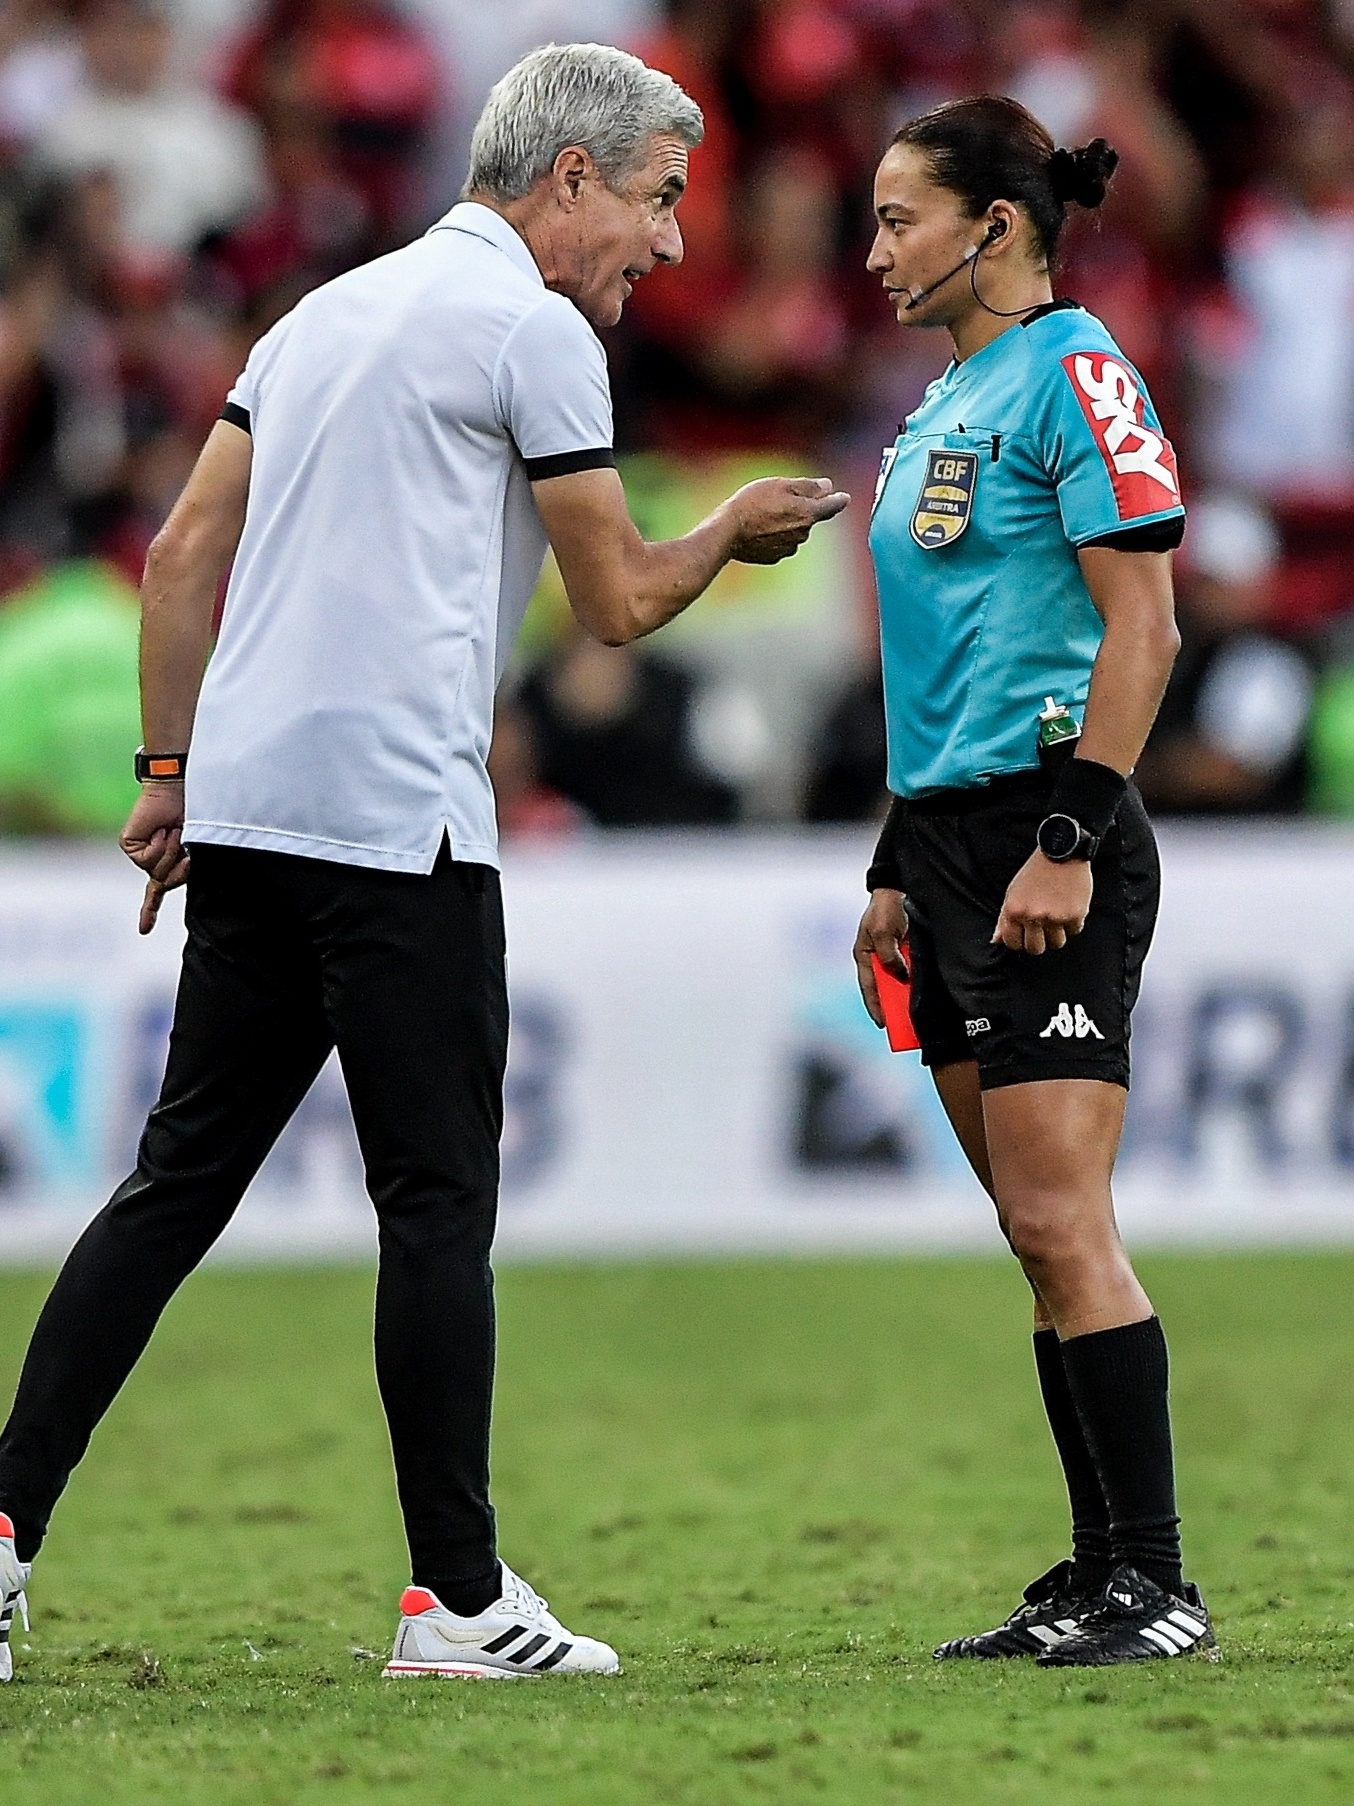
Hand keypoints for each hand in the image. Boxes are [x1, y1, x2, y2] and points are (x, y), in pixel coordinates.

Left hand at [120, 781, 188, 934]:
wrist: (178, 787)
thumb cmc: (193, 812)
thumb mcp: (197, 846)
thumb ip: (186, 869)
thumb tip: (168, 880)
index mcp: (166, 860)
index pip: (156, 890)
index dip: (150, 910)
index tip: (143, 930)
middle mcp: (150, 859)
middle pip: (167, 882)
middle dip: (181, 865)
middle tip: (182, 837)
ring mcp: (139, 852)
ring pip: (158, 871)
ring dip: (172, 851)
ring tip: (172, 830)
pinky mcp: (129, 845)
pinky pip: (148, 858)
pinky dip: (160, 845)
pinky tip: (161, 830)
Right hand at [726, 477, 849, 564]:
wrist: (728, 532)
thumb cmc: (752, 503)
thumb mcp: (781, 485)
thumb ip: (807, 486)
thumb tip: (828, 486)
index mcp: (808, 514)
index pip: (832, 506)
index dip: (839, 499)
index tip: (844, 498)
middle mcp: (803, 534)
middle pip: (809, 518)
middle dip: (801, 509)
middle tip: (778, 499)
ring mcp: (788, 548)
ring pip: (794, 531)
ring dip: (785, 523)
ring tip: (762, 515)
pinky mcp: (774, 557)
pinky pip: (780, 543)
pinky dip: (774, 536)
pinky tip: (757, 529)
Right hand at [853, 887, 908, 1027]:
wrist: (899, 888)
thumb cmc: (885, 908)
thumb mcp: (882, 932)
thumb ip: (888, 956)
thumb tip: (900, 977)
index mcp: (865, 956)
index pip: (869, 987)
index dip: (875, 1006)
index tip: (884, 1024)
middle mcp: (878, 959)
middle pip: (885, 988)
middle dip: (893, 1006)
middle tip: (904, 1026)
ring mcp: (893, 955)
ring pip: (900, 982)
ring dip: (907, 996)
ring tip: (918, 1016)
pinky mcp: (907, 951)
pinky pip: (912, 970)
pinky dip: (918, 982)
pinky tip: (928, 994)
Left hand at [991, 851, 1091, 954]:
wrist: (1062, 851)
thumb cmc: (1036, 871)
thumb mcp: (1013, 891)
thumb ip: (1004, 918)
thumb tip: (997, 940)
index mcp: (1014, 910)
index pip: (1013, 943)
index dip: (1020, 941)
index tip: (1026, 934)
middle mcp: (1033, 916)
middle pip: (1035, 949)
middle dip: (1039, 941)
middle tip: (1043, 929)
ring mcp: (1055, 917)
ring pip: (1056, 943)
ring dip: (1057, 933)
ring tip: (1057, 915)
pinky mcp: (1075, 914)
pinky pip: (1074, 931)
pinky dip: (1073, 922)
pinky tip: (1069, 906)